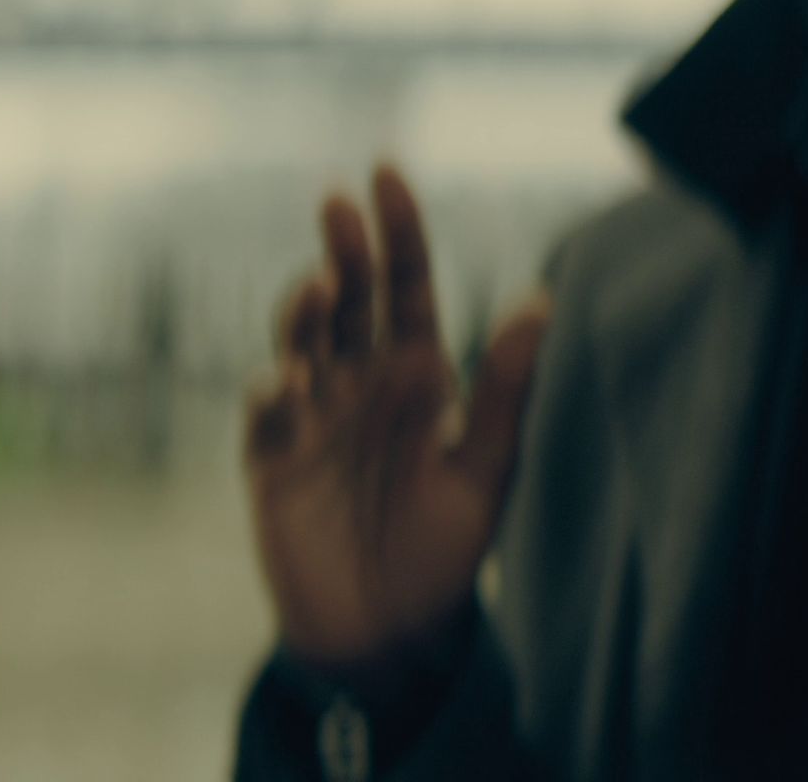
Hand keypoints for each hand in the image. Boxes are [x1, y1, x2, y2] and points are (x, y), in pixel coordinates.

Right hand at [246, 166, 548, 670]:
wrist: (387, 633)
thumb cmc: (443, 552)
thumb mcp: (488, 472)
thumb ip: (506, 391)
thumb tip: (541, 299)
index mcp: (416, 373)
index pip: (406, 286)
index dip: (398, 231)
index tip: (387, 175)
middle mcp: (359, 382)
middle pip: (348, 299)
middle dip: (344, 249)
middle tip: (340, 205)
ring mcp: (311, 417)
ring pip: (301, 342)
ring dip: (305, 311)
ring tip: (322, 289)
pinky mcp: (271, 460)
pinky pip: (266, 414)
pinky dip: (273, 391)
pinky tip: (289, 381)